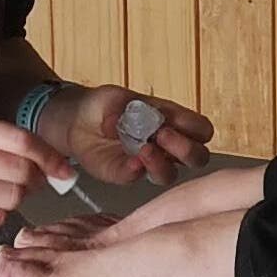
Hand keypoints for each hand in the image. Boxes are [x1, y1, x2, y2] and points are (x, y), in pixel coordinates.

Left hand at [45, 86, 217, 188]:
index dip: (196, 130)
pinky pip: (137, 178)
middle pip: (197, 157)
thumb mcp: (115, 97)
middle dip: (187, 150)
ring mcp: (147, 162)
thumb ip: (126, 108)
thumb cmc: (102, 106)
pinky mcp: (125, 173)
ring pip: (170, 174)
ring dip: (161, 163)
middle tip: (164, 136)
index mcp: (172, 120)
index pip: (202, 130)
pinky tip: (130, 160)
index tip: (176, 123)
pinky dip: (135, 170)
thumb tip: (136, 121)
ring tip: (145, 149)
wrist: (75, 121)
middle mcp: (165, 145)